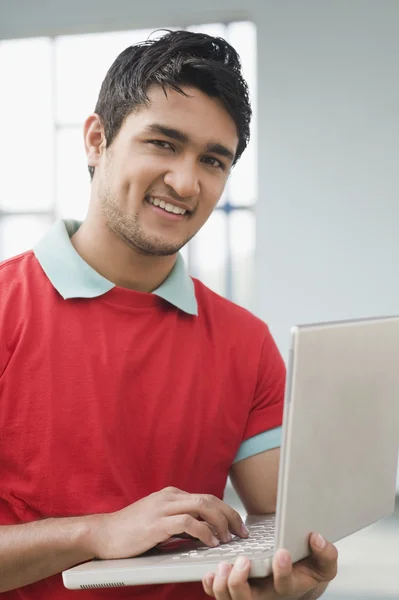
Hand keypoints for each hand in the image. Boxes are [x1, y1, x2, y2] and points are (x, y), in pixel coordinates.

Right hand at [86, 486, 247, 558]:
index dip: (226, 511)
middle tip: (241, 533)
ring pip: (202, 507)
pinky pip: (188, 523)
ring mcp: (162, 508)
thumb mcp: (159, 521)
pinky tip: (210, 542)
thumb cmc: (130, 531)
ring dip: (220, 523)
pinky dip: (204, 532)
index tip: (238, 527)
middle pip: (209, 500)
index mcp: (171, 495)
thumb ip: (179, 522)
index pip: (207, 498)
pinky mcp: (156, 524)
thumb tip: (203, 532)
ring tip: (228, 539)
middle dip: (229, 516)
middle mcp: (169, 497)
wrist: (102, 534)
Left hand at [202, 532, 337, 598]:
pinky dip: (211, 585)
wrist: (296, 575)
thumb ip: (326, 553)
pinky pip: (219, 594)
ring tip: (225, 565)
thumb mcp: (324, 563)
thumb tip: (316, 538)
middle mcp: (266, 594)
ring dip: (224, 584)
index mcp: (288, 586)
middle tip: (243, 560)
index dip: (282, 571)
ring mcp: (250, 593)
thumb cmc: (307, 568)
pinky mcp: (236, 588)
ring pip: (230, 599)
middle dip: (240, 582)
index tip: (282, 552)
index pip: (284, 585)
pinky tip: (211, 572)